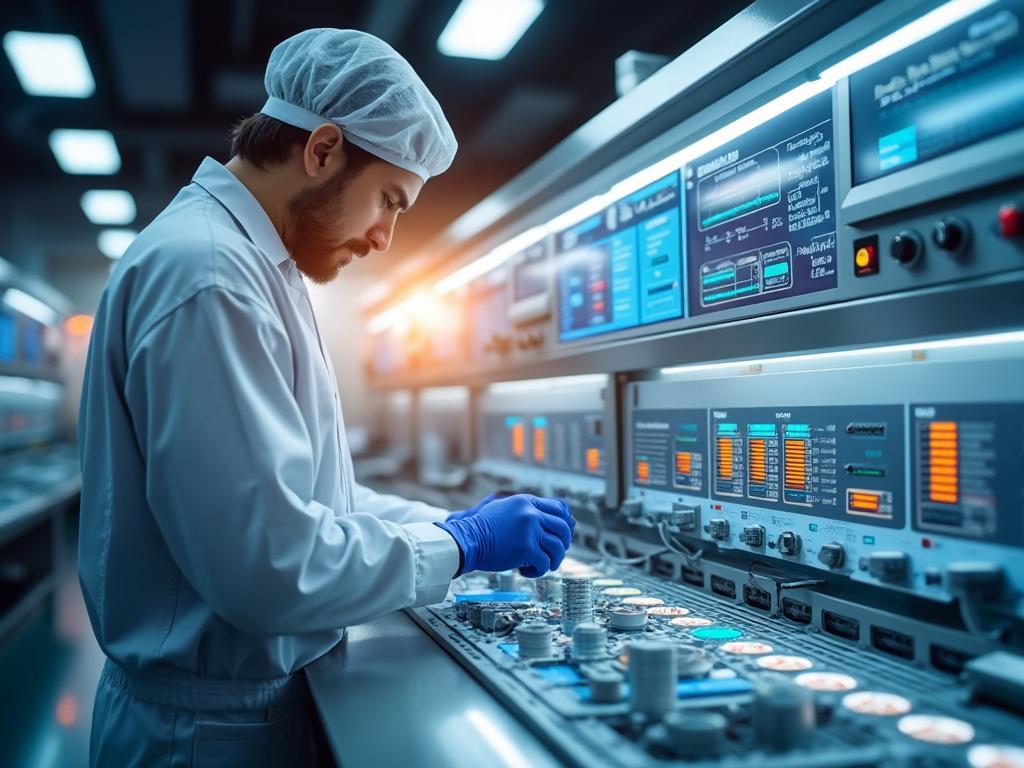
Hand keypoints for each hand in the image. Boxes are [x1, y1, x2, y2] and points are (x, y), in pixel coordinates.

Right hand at [434, 494, 573, 576]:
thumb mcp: (504, 509)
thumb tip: (545, 520)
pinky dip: (538, 571)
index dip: (564, 524)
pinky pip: (544, 563)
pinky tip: (525, 571)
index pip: (558, 508)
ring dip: (554, 560)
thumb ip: (524, 510)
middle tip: (555, 554)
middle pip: (563, 528)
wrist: (467, 540)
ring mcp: (530, 530)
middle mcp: (531, 513)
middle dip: (564, 544)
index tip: (561, 536)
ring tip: (544, 566)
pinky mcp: (526, 548)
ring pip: (558, 547)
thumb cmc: (482, 529)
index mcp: (526, 502)